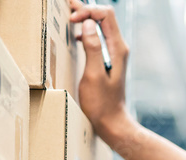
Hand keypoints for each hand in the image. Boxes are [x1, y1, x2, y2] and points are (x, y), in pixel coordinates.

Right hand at [68, 0, 132, 142]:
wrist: (112, 122)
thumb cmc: (102, 103)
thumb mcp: (93, 75)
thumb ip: (92, 48)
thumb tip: (88, 24)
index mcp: (117, 49)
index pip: (106, 15)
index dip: (88, 11)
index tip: (72, 19)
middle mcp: (118, 48)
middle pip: (104, 17)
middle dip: (86, 9)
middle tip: (67, 5)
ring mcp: (114, 54)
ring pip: (101, 26)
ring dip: (86, 18)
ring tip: (69, 15)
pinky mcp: (108, 60)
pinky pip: (98, 37)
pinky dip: (86, 30)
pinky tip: (75, 34)